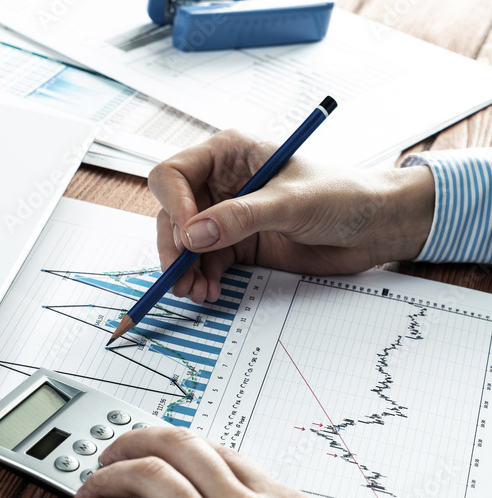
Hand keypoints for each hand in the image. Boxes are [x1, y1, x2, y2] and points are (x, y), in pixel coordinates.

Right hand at [150, 130, 434, 302]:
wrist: (376, 228)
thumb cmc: (343, 196)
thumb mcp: (291, 203)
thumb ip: (241, 218)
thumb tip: (193, 236)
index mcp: (229, 154)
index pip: (174, 174)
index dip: (174, 205)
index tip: (188, 236)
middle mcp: (220, 183)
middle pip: (173, 213)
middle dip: (174, 246)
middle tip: (179, 275)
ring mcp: (227, 216)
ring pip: (185, 243)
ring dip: (184, 270)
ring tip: (194, 291)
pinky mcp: (237, 245)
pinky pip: (204, 263)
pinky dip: (201, 279)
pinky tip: (210, 292)